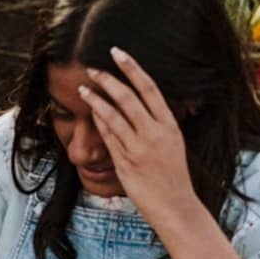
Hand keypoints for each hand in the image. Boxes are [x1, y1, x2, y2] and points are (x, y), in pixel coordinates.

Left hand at [81, 47, 198, 223]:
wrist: (175, 206)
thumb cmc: (173, 174)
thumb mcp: (173, 143)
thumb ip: (158, 123)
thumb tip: (140, 103)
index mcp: (169, 125)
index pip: (149, 88)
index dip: (132, 67)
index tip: (118, 52)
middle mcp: (154, 134)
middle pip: (127, 97)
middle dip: (107, 79)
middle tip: (93, 69)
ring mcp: (138, 149)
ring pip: (112, 116)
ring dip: (95, 99)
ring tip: (83, 88)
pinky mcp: (125, 163)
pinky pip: (108, 137)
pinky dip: (98, 122)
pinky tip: (91, 112)